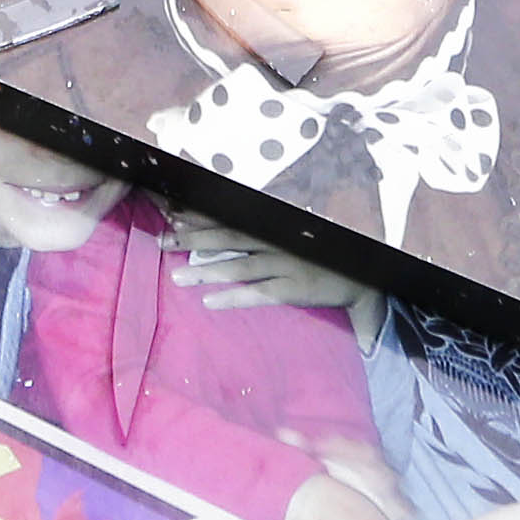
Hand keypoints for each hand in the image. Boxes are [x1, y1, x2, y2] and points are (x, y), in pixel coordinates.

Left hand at [170, 217, 363, 314]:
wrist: (358, 278)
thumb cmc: (316, 257)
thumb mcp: (288, 239)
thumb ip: (257, 236)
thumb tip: (218, 233)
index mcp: (271, 227)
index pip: (229, 217)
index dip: (199, 217)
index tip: (169, 216)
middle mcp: (274, 241)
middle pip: (227, 237)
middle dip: (193, 239)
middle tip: (161, 243)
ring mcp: (284, 264)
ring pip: (238, 266)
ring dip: (206, 271)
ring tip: (177, 278)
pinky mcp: (292, 289)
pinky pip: (257, 294)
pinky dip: (233, 297)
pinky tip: (209, 303)